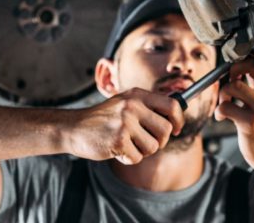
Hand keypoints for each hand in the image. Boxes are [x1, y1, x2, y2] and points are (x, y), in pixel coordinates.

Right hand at [64, 89, 184, 164]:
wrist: (74, 127)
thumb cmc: (102, 119)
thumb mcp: (124, 103)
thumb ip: (147, 106)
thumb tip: (177, 114)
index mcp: (136, 95)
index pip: (172, 105)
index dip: (179, 120)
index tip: (176, 129)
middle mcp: (132, 106)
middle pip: (165, 130)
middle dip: (159, 141)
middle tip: (145, 142)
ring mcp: (125, 122)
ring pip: (153, 147)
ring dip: (142, 151)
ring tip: (127, 144)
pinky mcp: (118, 140)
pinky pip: (137, 158)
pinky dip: (128, 158)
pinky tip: (116, 150)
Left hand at [214, 57, 253, 168]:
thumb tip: (240, 63)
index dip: (246, 60)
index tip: (238, 71)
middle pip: (252, 64)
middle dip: (234, 68)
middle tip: (230, 80)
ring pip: (234, 85)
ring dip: (223, 93)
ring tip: (225, 102)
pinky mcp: (252, 123)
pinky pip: (225, 107)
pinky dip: (218, 110)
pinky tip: (222, 116)